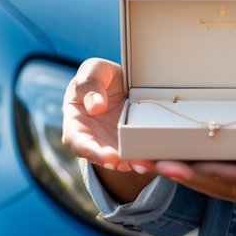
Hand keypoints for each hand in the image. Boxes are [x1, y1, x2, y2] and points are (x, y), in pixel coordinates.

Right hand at [61, 57, 152, 174]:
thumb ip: (90, 85)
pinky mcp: (135, 145)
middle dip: (119, 164)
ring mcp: (116, 146)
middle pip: (105, 159)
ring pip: (125, 161)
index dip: (93, 152)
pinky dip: (150, 157)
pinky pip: (141, 154)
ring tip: (148, 162)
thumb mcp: (92, 72)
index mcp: (76, 125)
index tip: (110, 157)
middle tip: (133, 163)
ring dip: (137, 163)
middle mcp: (96, 141)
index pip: (79, 143)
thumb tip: (96, 108)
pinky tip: (159, 156)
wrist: (120, 83)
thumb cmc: (99, 78)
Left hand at [153, 109, 235, 209]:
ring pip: (223, 189)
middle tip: (148, 162)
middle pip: (224, 189)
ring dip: (188, 177)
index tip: (178, 164)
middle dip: (185, 176)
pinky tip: (182, 163)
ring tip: (152, 162)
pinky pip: (230, 184)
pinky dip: (204, 175)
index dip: (208, 173)